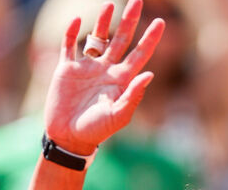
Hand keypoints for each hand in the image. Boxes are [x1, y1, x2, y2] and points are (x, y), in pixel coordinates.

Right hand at [44, 0, 163, 154]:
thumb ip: (133, 95)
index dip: (150, 39)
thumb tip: (150, 74)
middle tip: (137, 0)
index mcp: (121, 80)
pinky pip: (69, 45)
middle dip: (130, 20)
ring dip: (103, 21)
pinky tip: (78, 19)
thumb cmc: (96, 130)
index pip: (140, 54)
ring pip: (97, 37)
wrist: (68, 137)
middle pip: (121, 39)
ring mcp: (87, 67)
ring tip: (110, 5)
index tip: (161, 22)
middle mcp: (106, 70)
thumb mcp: (118, 115)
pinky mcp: (66, 69)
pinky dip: (72, 32)